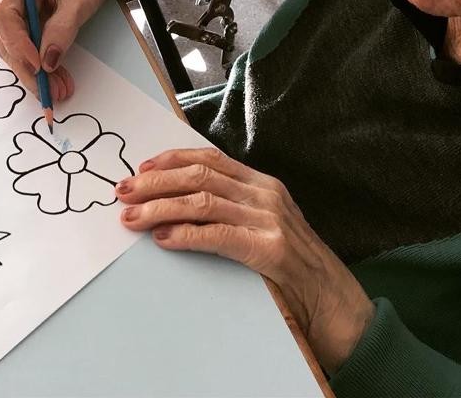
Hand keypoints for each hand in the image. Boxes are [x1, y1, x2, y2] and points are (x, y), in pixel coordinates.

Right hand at [0, 0, 125, 100]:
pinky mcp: (25, 22)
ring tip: (58, 91)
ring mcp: (15, 9)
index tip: (38, 66)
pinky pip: (27, 48)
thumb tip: (48, 62)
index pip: (4, 15)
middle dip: (28, 68)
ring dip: (35, 73)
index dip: (18, 43)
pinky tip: (56, 81)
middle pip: (7, 37)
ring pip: (15, 48)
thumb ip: (64, 28)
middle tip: (49, 92)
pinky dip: (41, 67)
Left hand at [116, 147, 374, 371]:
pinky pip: (217, 234)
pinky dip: (185, 234)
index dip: (171, 160)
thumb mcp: (265, 225)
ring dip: (160, 208)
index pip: (209, 159)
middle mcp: (265, 194)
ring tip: (132, 217)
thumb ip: (232, 208)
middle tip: (124, 191)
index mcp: (263, 184)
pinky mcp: (270, 249)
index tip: (141, 167)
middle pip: (199, 176)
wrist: (336, 302)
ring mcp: (269, 219)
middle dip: (155, 182)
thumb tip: (178, 205)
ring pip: (202, 201)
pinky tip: (163, 238)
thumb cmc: (294, 267)